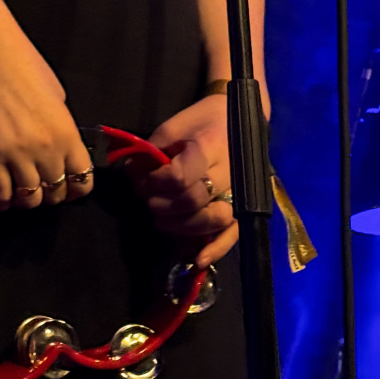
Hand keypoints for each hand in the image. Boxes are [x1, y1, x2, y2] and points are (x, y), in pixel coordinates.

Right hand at [0, 16, 93, 212]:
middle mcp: (48, 148)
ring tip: (16, 193)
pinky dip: (0, 201)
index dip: (75, 189)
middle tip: (37, 188)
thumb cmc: (21, 60)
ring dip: (24, 201)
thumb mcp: (55, 92)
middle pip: (55, 193)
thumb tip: (57, 141)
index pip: (83, 180)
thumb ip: (59, 123)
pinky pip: (0, 193)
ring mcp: (18, 153)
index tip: (65, 187)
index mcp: (67, 131)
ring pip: (29, 200)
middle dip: (48, 195)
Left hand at [138, 94, 237, 267]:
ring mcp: (238, 192)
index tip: (146, 178)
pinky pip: (233, 234)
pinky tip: (198, 260)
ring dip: (181, 226)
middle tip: (149, 199)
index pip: (180, 177)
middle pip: (193, 201)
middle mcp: (228, 173)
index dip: (157, 183)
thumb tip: (135, 175)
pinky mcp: (244, 205)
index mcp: (208, 147)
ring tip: (161, 220)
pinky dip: (216, 249)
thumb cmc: (202, 119)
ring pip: (211, 221)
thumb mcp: (173, 125)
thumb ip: (154, 151)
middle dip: (163, 205)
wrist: (239, 118)